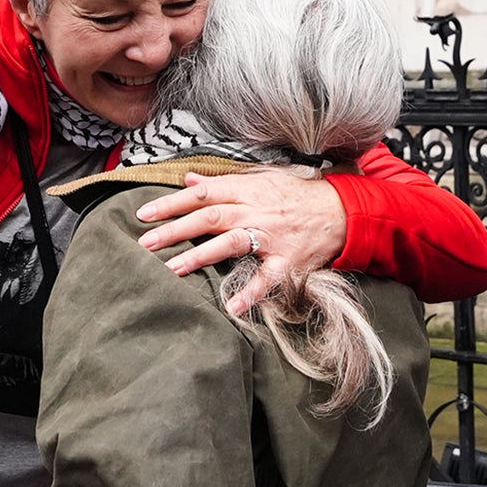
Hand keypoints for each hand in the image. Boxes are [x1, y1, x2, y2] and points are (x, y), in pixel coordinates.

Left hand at [136, 170, 348, 316]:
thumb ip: (223, 182)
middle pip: (209, 217)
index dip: (171, 203)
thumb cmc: (297, 195)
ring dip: (199, 257)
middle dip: (174, 230)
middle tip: (145, 243)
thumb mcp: (261, 179)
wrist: (343, 211)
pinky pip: (267, 279)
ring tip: (171, 270)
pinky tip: (230, 308)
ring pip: (230, 243)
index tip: (144, 214)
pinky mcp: (288, 261)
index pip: (202, 194)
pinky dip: (250, 294)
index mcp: (247, 189)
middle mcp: (256, 210)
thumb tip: (189, 179)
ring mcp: (272, 236)